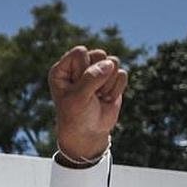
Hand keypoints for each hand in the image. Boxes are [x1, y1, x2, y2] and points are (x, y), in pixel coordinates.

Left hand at [48, 46, 127, 160]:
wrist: (88, 134)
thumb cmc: (76, 116)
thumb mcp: (78, 98)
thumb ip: (91, 78)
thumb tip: (111, 63)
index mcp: (63, 69)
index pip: (80, 52)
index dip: (83, 69)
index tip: (78, 88)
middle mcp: (80, 66)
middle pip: (99, 54)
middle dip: (98, 77)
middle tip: (90, 94)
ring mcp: (97, 71)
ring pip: (113, 62)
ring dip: (108, 84)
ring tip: (98, 96)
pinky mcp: (112, 78)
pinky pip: (122, 74)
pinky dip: (116, 89)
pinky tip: (106, 99)